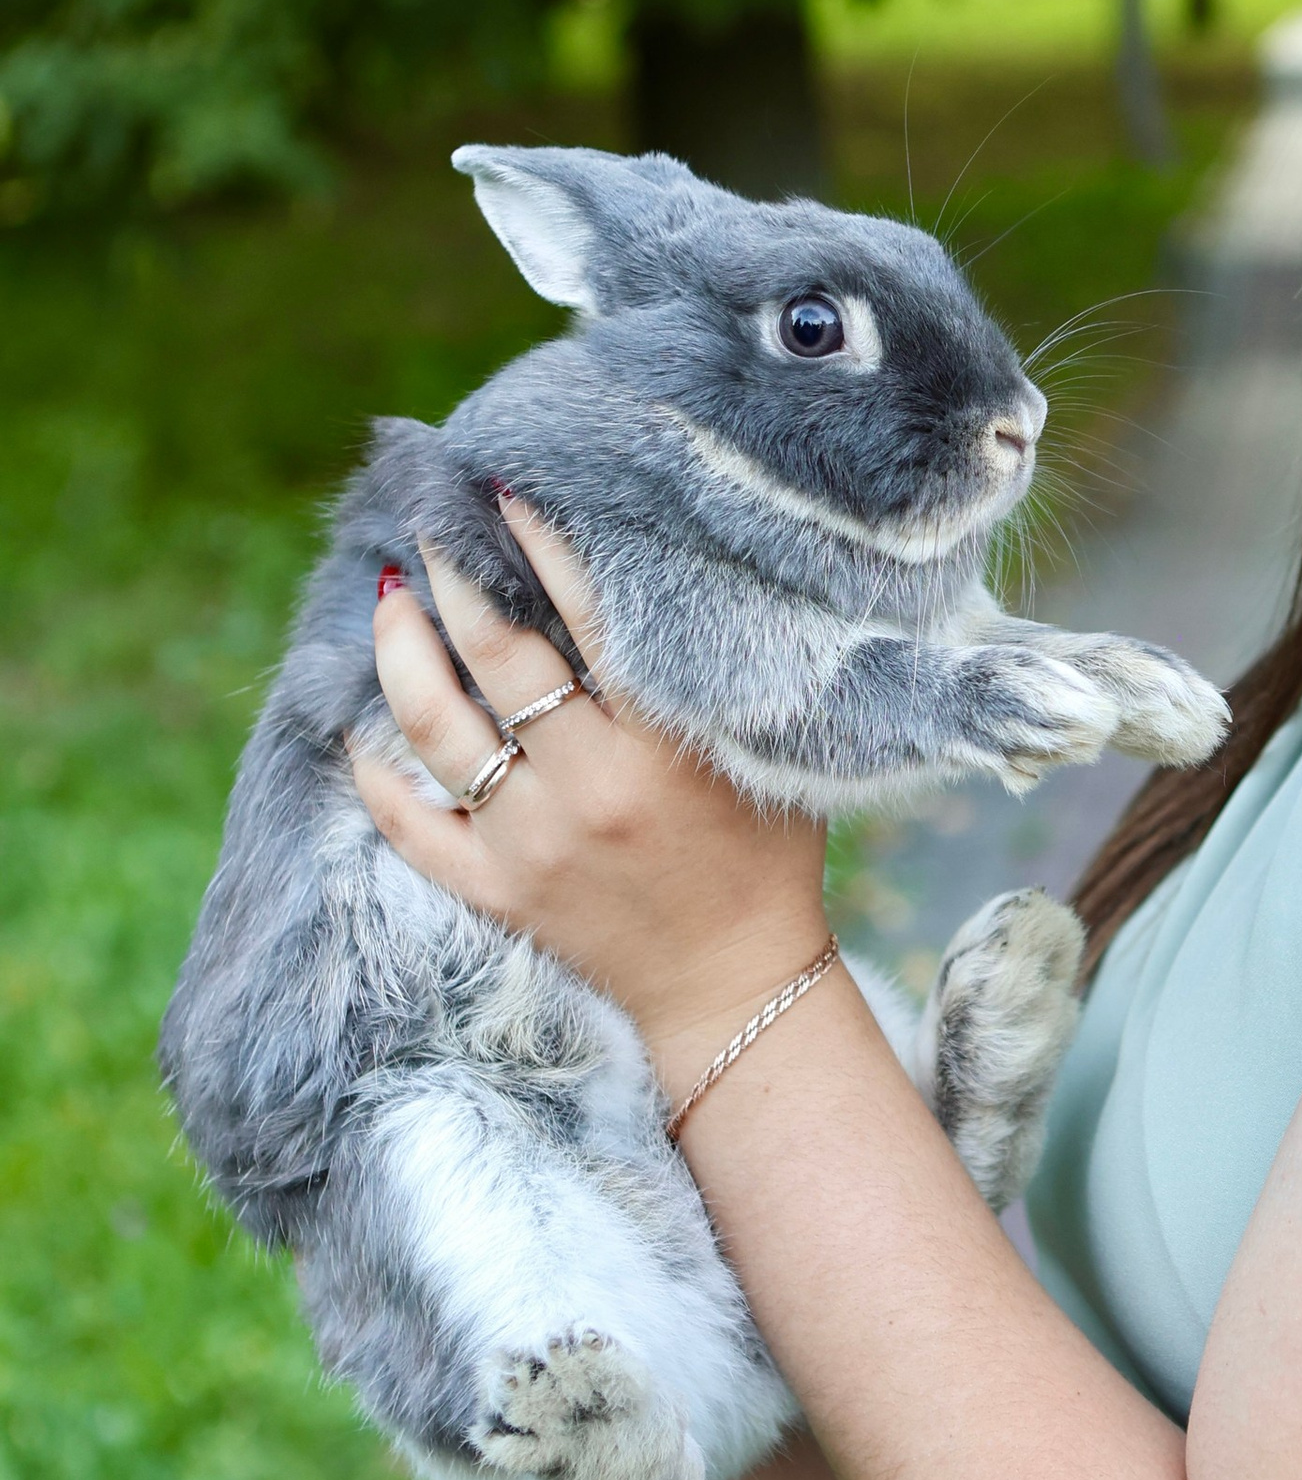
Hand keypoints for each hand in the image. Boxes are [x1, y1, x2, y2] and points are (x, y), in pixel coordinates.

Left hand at [352, 497, 829, 1081]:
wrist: (734, 987)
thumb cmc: (764, 855)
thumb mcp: (759, 753)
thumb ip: (704, 678)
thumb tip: (646, 572)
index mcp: (665, 745)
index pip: (587, 616)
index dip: (539, 544)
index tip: (504, 492)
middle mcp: (591, 787)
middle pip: (499, 656)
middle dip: (457, 576)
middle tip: (433, 526)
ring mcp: (533, 843)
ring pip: (436, 728)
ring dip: (401, 654)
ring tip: (391, 601)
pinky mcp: (496, 891)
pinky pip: (411, 824)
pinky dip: (374, 773)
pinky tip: (357, 725)